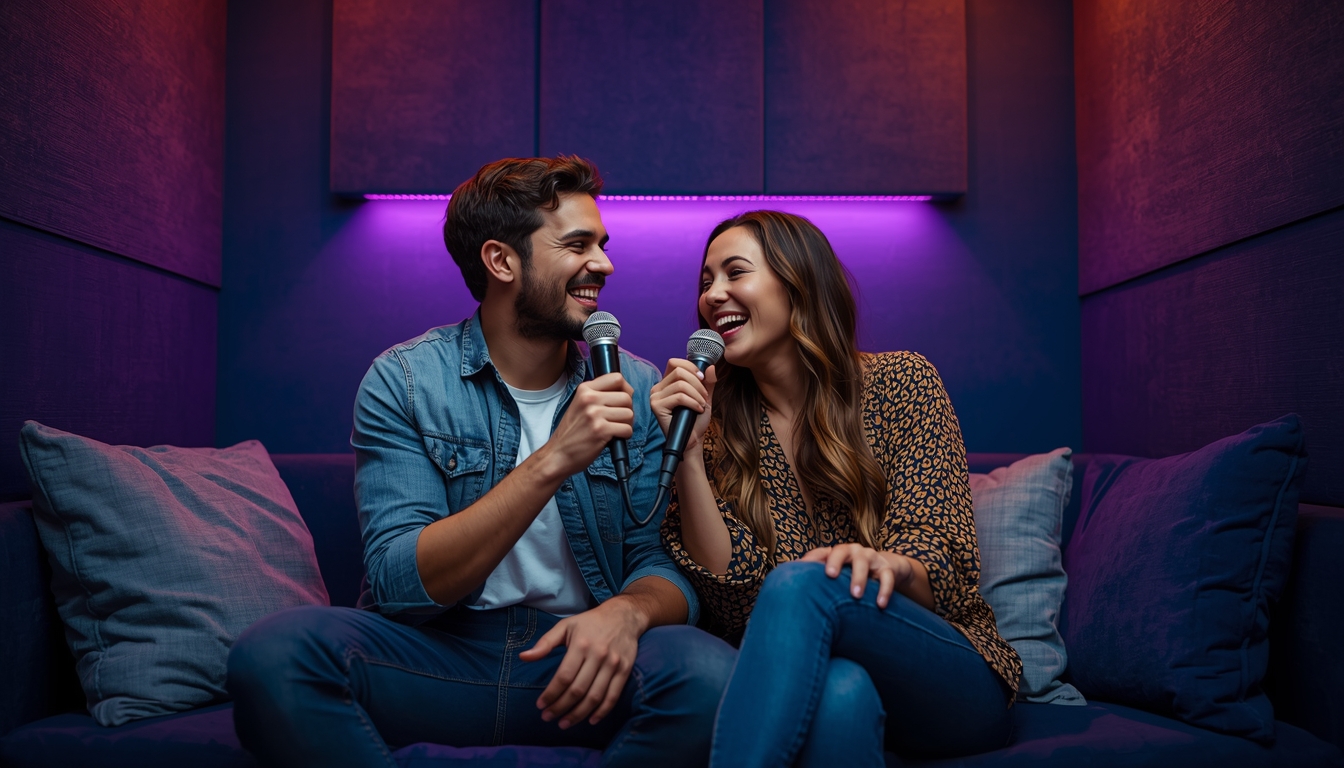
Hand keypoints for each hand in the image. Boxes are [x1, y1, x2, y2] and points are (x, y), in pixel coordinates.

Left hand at [518, 597, 643, 728]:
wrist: (624, 615)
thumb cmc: (590, 622)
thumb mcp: (565, 626)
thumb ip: (545, 643)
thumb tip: (524, 657)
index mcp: (581, 644)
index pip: (563, 677)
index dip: (551, 694)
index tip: (540, 705)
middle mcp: (598, 655)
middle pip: (577, 690)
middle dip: (560, 707)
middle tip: (548, 717)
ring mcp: (613, 664)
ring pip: (594, 696)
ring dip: (578, 714)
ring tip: (564, 723)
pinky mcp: (625, 670)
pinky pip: (613, 696)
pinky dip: (602, 711)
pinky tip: (591, 720)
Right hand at [539, 373, 633, 478]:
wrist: (558, 454)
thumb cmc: (573, 432)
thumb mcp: (580, 405)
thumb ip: (599, 395)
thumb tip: (627, 392)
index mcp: (584, 389)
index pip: (616, 378)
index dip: (625, 389)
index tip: (622, 401)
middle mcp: (589, 398)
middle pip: (627, 397)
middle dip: (628, 410)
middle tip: (618, 420)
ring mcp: (594, 414)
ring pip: (629, 414)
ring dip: (627, 424)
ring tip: (614, 429)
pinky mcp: (600, 430)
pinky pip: (627, 429)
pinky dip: (625, 436)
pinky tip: (613, 438)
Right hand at [649, 359, 716, 451]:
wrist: (692, 440)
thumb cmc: (696, 420)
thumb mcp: (704, 397)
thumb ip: (708, 382)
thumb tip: (711, 367)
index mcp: (667, 383)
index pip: (675, 362)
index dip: (690, 367)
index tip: (702, 378)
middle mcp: (658, 388)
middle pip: (679, 371)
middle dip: (697, 383)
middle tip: (704, 396)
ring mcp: (655, 397)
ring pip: (680, 384)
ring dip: (697, 394)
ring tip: (701, 405)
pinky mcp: (656, 406)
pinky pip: (679, 397)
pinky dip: (693, 402)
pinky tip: (697, 410)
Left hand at [800, 543, 914, 608]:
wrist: (886, 569)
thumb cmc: (852, 574)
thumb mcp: (837, 575)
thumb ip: (819, 579)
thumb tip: (790, 591)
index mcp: (837, 552)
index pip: (821, 552)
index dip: (812, 559)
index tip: (803, 569)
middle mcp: (852, 551)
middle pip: (842, 551)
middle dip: (835, 562)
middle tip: (830, 575)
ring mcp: (870, 558)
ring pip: (863, 563)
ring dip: (859, 578)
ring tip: (856, 596)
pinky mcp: (887, 568)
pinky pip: (887, 578)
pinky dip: (884, 590)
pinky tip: (880, 605)